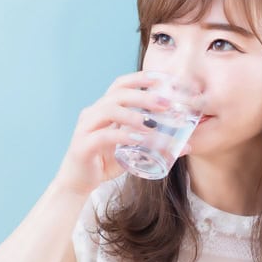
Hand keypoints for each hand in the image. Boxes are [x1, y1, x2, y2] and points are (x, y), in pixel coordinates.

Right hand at [52, 70, 189, 195]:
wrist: (77, 183)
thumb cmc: (104, 162)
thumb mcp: (129, 147)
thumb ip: (148, 140)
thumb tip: (184, 142)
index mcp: (103, 109)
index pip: (120, 85)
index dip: (140, 78)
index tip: (162, 79)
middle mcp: (92, 113)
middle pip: (118, 94)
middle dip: (143, 96)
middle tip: (165, 105)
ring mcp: (85, 128)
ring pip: (109, 111)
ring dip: (133, 115)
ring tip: (152, 124)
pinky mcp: (83, 146)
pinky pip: (104, 136)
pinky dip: (122, 136)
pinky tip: (138, 140)